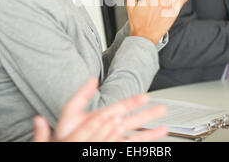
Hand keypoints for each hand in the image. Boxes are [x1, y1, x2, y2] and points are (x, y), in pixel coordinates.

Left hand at [51, 78, 166, 141]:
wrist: (64, 146)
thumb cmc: (65, 134)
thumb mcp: (70, 111)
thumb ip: (81, 96)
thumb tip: (92, 79)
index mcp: (102, 116)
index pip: (122, 106)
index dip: (134, 101)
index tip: (146, 96)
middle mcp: (110, 128)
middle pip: (133, 120)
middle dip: (149, 114)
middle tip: (162, 108)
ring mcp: (113, 139)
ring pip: (135, 135)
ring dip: (150, 131)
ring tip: (164, 127)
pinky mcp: (114, 148)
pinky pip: (131, 147)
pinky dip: (142, 144)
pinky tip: (153, 140)